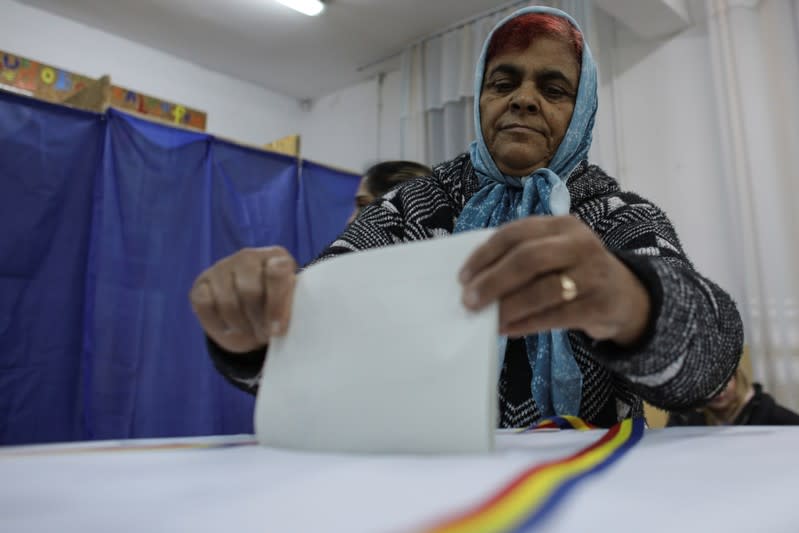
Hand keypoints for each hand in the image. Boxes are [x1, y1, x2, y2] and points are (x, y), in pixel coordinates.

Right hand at [189, 247, 296, 352]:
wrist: (252, 319)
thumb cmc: (276, 310)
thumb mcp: (290, 308)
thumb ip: (288, 308)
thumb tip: (276, 325)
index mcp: (276, 257)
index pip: (276, 272)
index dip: (277, 305)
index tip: (277, 330)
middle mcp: (248, 256)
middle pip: (250, 291)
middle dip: (257, 319)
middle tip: (263, 333)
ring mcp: (222, 267)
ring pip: (227, 302)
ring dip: (240, 325)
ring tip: (250, 331)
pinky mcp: (201, 283)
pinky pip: (205, 305)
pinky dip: (218, 324)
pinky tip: (230, 327)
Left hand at [459, 216, 650, 345]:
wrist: (626, 296)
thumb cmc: (575, 272)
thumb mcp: (554, 253)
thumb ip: (521, 257)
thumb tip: (474, 280)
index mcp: (561, 225)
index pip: (516, 233)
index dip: (485, 254)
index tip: (463, 276)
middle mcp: (579, 244)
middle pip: (528, 258)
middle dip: (493, 281)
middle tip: (469, 301)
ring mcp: (593, 274)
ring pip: (543, 290)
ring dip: (508, 306)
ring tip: (488, 319)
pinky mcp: (599, 305)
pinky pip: (556, 316)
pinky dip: (527, 324)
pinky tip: (508, 330)